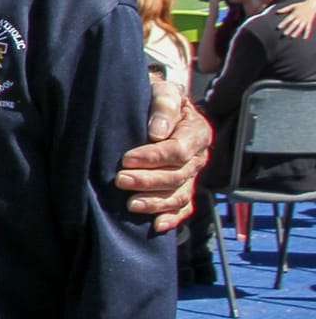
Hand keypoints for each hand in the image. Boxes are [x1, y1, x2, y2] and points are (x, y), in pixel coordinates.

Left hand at [114, 85, 208, 232]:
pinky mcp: (183, 189)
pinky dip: (171, 219)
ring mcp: (192, 176)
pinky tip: (156, 226)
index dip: (153, 157)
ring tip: (130, 204)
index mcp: (197, 133)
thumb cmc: (157, 99)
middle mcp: (198, 157)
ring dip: (155, 202)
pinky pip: (183, 209)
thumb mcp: (163, 92)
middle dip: (148, 180)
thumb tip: (157, 132)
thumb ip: (163, 107)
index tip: (126, 158)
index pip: (178, 150)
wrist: (156, 108)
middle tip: (120, 180)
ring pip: (179, 196)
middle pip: (177, 176)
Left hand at [275, 0, 315, 39]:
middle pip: (294, 24)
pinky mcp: (309, 22)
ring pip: (300, 27)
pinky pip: (308, 28)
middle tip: (285, 34)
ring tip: (293, 36)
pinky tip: (304, 38)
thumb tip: (277, 11)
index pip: (288, 19)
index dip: (284, 23)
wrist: (313, 4)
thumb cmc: (302, 5)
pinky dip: (307, 33)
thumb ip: (285, 9)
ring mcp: (305, 20)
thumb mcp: (293, 6)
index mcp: (295, 14)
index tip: (279, 27)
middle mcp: (300, 18)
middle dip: (290, 29)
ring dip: (297, 32)